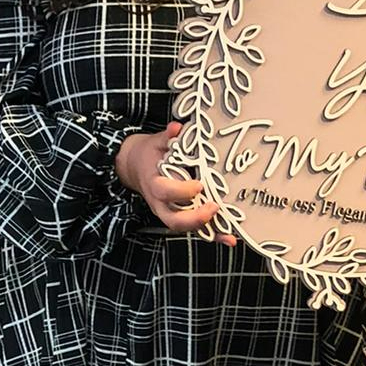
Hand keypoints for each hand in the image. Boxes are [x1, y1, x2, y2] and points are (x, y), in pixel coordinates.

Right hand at [115, 121, 236, 246]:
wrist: (135, 167)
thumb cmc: (149, 154)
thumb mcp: (156, 142)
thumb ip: (167, 136)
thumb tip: (177, 128)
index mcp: (154, 184)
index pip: (165, 191)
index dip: (181, 191)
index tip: (199, 185)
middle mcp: (160, 204)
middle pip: (174, 220)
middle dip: (194, 219)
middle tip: (214, 208)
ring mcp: (169, 213)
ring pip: (186, 228)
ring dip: (208, 232)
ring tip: (229, 235)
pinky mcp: (179, 216)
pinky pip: (195, 229)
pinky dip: (213, 235)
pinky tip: (230, 238)